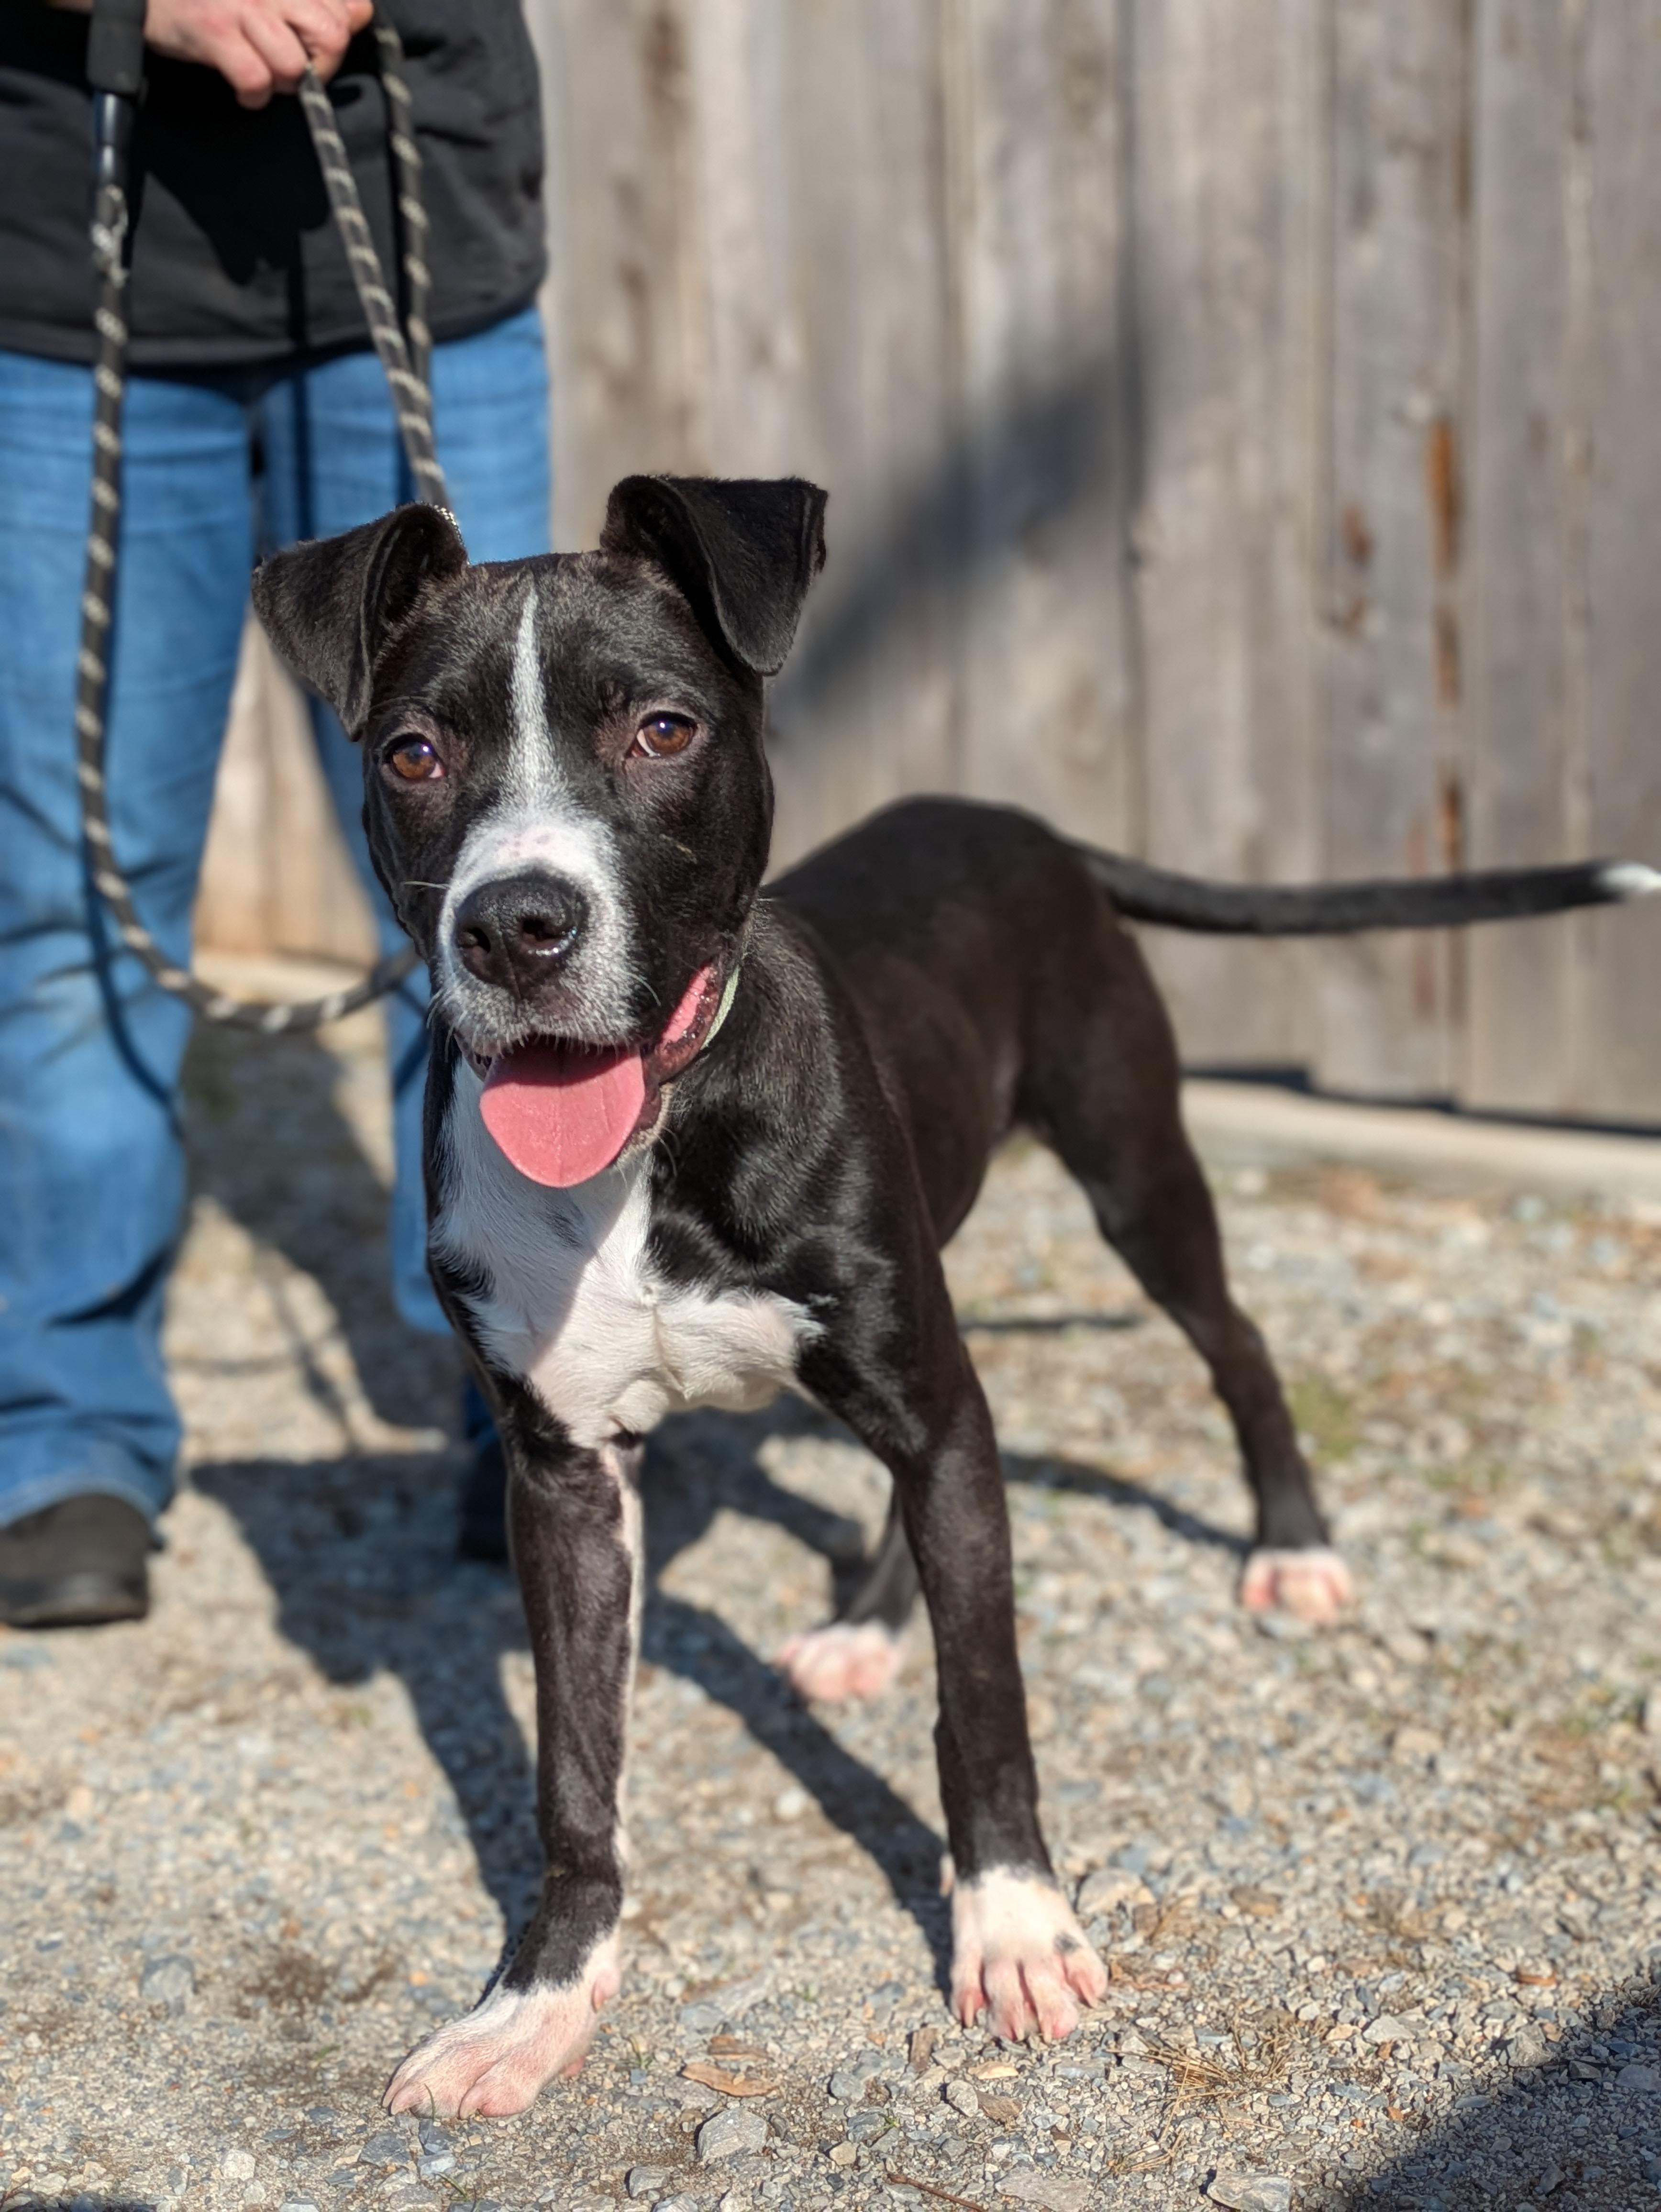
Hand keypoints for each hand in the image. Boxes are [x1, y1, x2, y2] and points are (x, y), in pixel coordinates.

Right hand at [142, 0, 375, 107]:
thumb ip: (319, 1)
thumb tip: (360, 13)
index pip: (348, 12)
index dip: (338, 40)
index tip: (310, 48)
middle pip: (333, 39)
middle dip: (320, 69)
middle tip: (293, 70)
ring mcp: (242, 6)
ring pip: (296, 65)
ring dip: (284, 84)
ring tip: (264, 75)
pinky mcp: (213, 30)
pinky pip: (256, 79)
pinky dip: (253, 96)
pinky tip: (242, 89)